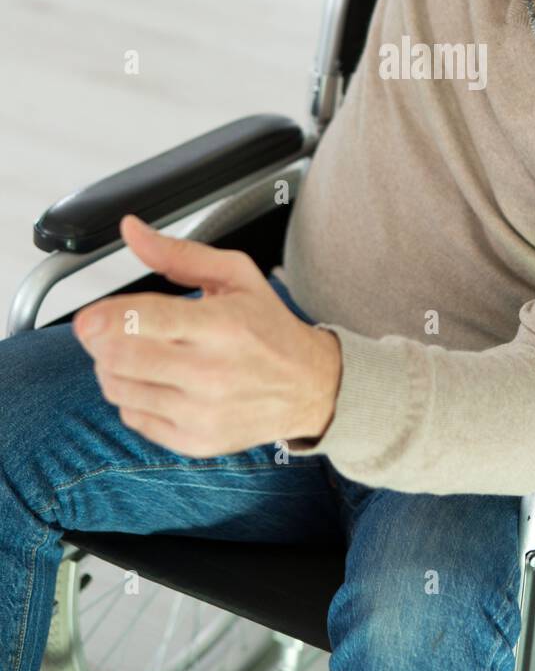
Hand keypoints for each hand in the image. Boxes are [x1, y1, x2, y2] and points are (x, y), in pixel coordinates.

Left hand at [72, 215, 341, 457]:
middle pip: (123, 358)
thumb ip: (178, 254)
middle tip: (101, 328)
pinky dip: (130, 395)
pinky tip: (150, 379)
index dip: (109, 316)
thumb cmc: (269, 329)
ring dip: (110, 366)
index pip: (150, 321)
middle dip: (99, 339)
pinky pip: (134, 417)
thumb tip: (132, 231)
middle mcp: (212, 372)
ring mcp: (201, 412)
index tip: (91, 315)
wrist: (308, 387)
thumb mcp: (235, 276)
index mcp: (222, 325)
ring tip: (130, 351)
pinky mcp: (194, 440)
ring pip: (120, 389)